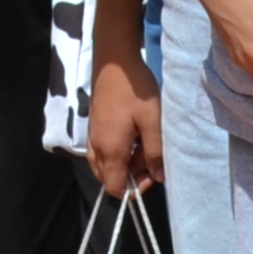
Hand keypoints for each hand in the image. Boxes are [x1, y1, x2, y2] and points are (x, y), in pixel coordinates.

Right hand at [86, 55, 162, 196]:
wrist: (115, 63)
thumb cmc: (136, 91)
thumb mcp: (152, 121)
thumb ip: (155, 152)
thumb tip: (159, 177)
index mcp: (111, 151)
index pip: (115, 188)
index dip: (134, 190)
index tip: (152, 175)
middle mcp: (97, 148)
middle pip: (108, 179)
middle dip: (130, 176)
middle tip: (150, 158)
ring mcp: (93, 137)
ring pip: (105, 165)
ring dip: (124, 164)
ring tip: (143, 145)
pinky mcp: (94, 127)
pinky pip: (102, 151)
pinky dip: (117, 152)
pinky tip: (133, 136)